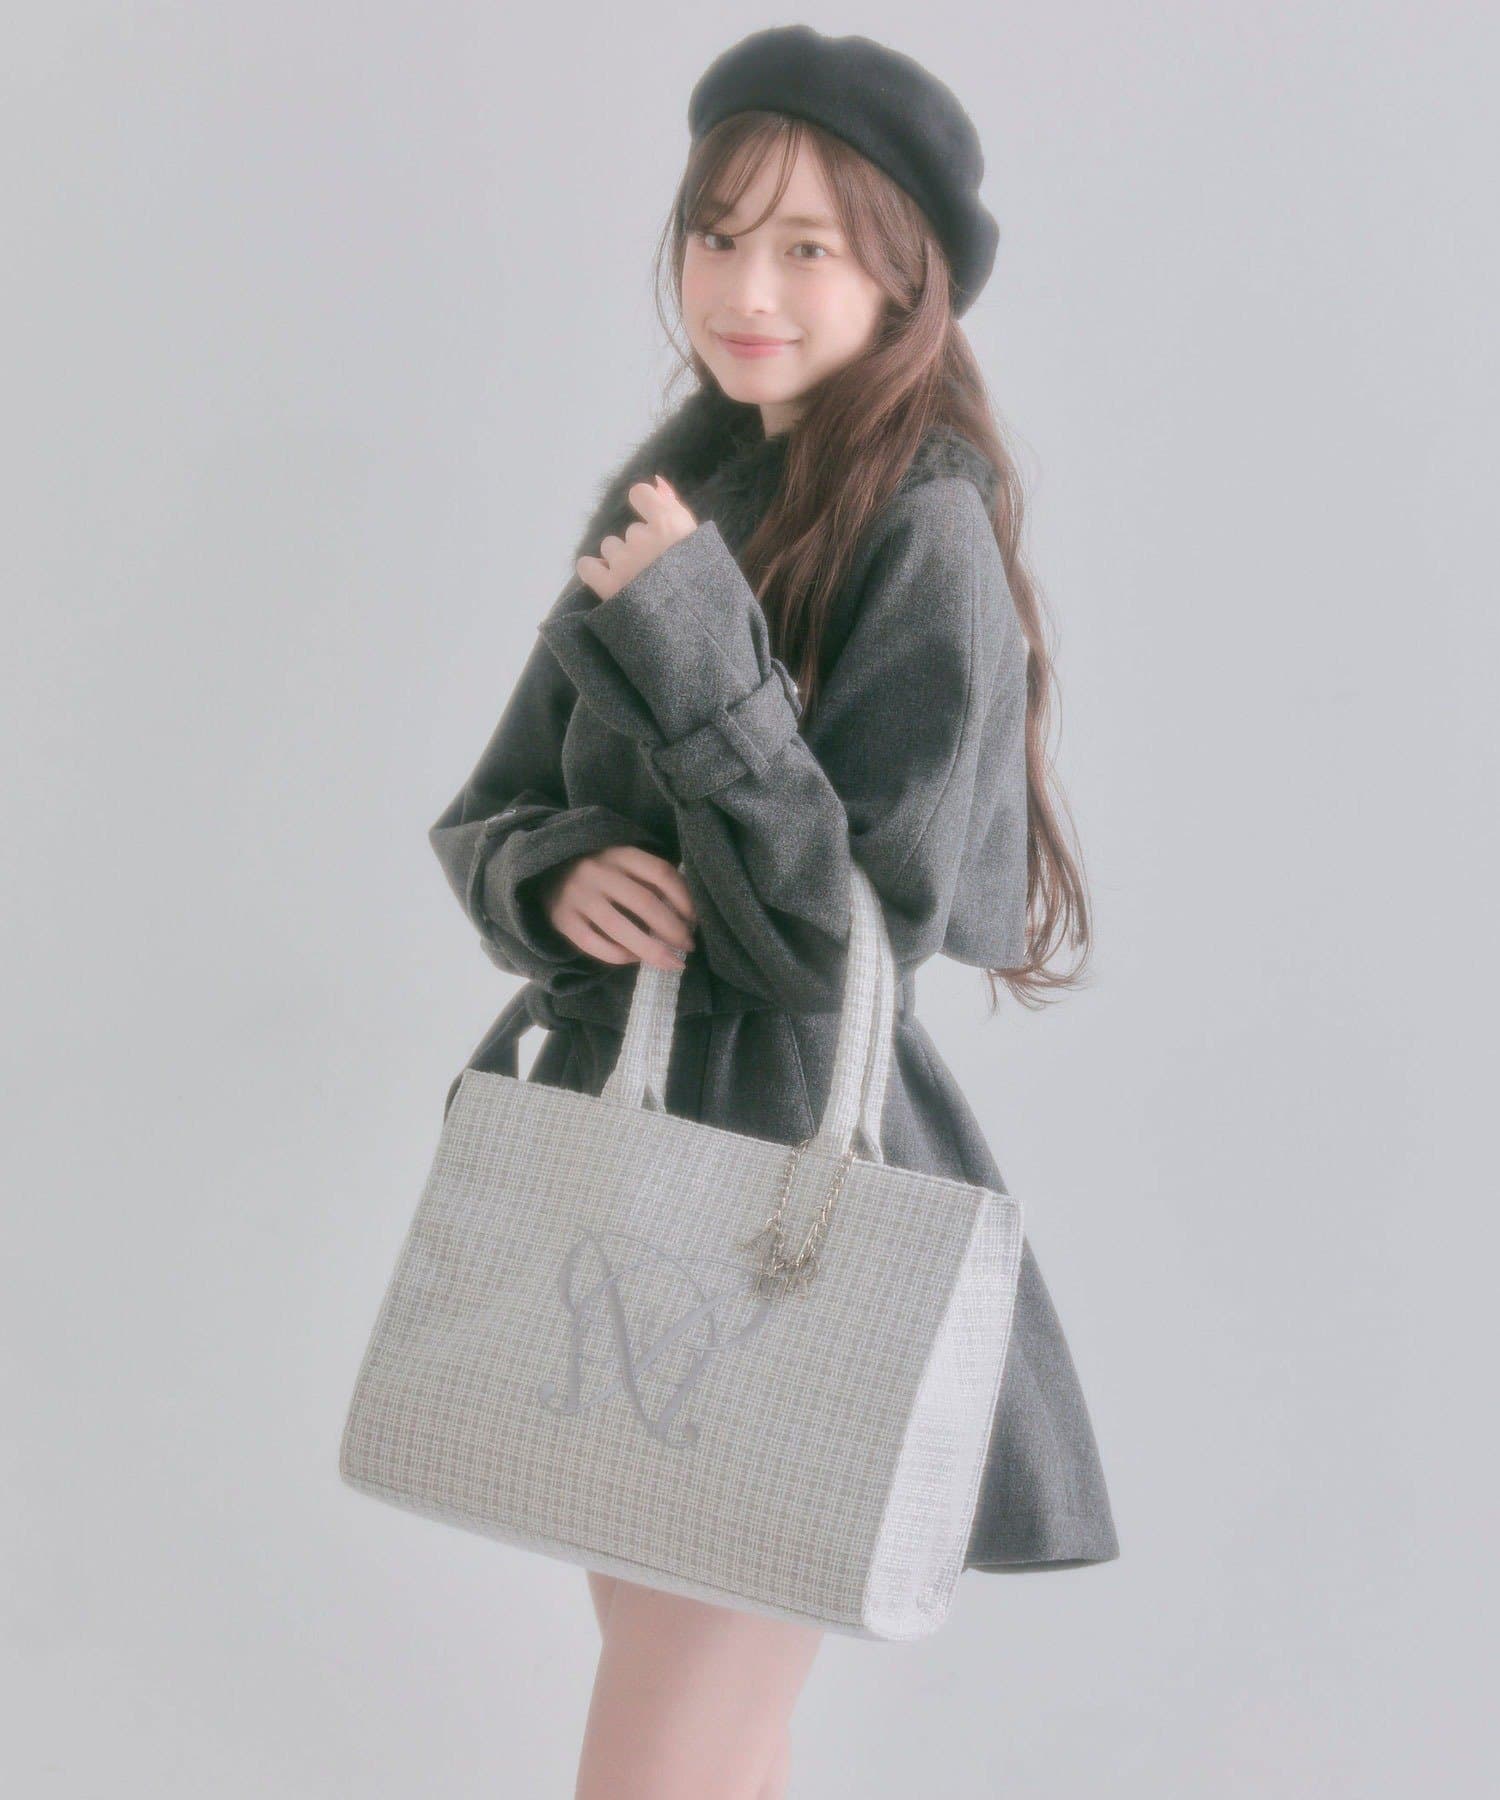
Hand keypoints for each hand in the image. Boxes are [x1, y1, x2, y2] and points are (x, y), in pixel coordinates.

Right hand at [537, 844, 698, 971]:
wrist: (544, 871)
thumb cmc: (597, 870)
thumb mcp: (622, 862)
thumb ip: (648, 880)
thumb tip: (685, 915)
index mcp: (619, 853)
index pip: (661, 873)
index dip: (684, 899)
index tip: (695, 921)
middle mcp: (598, 872)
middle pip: (645, 903)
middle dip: (673, 930)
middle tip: (688, 947)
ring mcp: (578, 897)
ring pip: (621, 929)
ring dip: (652, 950)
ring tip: (672, 963)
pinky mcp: (563, 920)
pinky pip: (596, 945)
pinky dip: (621, 957)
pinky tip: (635, 959)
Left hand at [575, 475, 697, 601]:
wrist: (696, 635)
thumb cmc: (703, 588)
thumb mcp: (699, 543)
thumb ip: (675, 508)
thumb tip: (656, 481)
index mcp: (672, 526)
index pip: (641, 494)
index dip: (646, 507)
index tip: (653, 523)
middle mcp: (645, 541)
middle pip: (631, 531)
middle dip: (642, 547)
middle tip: (659, 573)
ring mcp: (625, 564)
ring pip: (611, 548)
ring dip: (621, 562)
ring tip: (640, 585)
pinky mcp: (608, 588)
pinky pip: (587, 566)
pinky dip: (595, 572)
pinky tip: (610, 582)